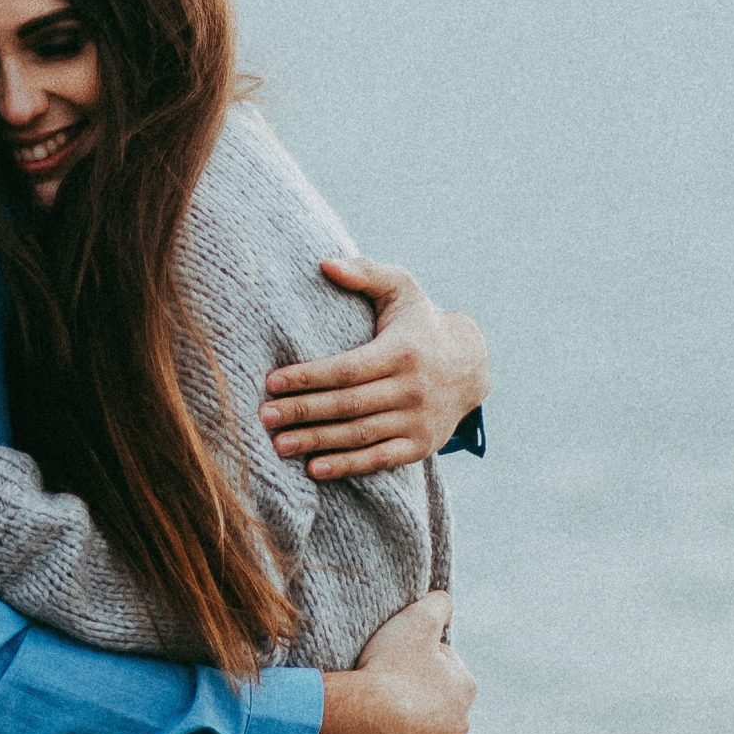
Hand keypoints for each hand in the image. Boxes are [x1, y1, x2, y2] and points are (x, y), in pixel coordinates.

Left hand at [260, 258, 488, 480]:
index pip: (348, 369)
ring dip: (317, 442)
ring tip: (279, 445)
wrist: (470, 365)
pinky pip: (380, 460)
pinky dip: (348, 466)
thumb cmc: (419, 323)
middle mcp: (412, 389)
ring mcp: (417, 420)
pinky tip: (315, 469)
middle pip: (348, 405)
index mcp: (402, 352)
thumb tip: (325, 264)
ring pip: (359, 435)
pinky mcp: (420, 446)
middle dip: (303, 411)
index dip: (309, 376)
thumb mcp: (401, 289)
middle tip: (263, 416)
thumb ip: (366, 273)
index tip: (272, 381)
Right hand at [310, 591, 473, 733]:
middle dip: (427, 702)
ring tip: (397, 728)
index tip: (399, 666)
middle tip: (394, 696)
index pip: (448, 670)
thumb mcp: (414, 622)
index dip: (423, 665)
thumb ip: (437, 606)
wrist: (366, 718)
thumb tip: (448, 601)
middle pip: (446, 707)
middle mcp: (463, 721)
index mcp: (463, 685)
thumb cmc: (389, 669)